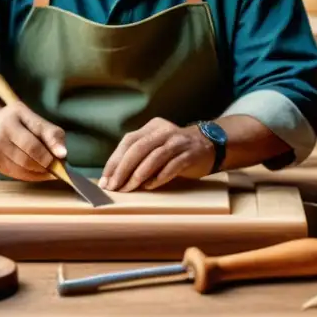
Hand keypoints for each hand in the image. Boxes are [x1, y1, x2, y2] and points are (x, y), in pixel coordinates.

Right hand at [0, 102, 67, 181]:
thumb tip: (62, 154)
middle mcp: (3, 131)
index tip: (63, 155)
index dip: (52, 144)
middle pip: (30, 153)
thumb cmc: (18, 122)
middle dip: (47, 162)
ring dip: (41, 171)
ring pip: (24, 167)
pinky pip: (18, 174)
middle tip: (58, 166)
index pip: (38, 131)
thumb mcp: (33, 118)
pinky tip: (39, 172)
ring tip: (50, 169)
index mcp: (16, 115)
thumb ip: (51, 133)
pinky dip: (32, 176)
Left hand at [99, 117, 214, 191]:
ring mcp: (179, 142)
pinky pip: (173, 165)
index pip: (128, 141)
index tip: (105, 179)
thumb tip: (114, 177)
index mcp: (152, 127)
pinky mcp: (191, 154)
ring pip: (154, 156)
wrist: (210, 145)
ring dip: (139, 175)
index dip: (115, 160)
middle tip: (114, 186)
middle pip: (139, 148)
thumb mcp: (157, 146)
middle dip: (123, 169)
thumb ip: (139, 156)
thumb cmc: (176, 150)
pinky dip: (160, 176)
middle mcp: (164, 131)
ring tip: (129, 188)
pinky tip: (151, 186)